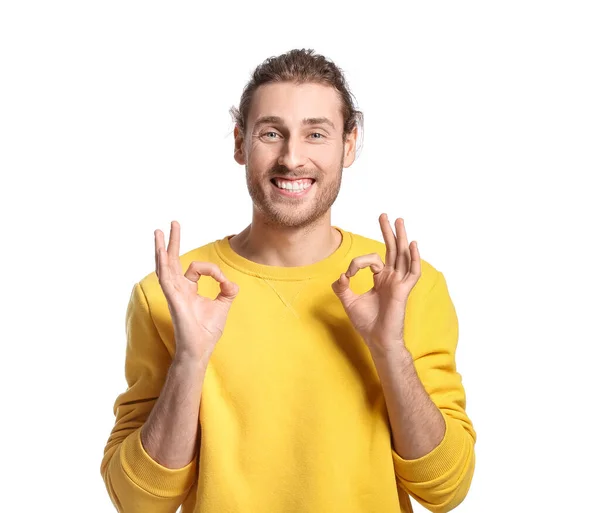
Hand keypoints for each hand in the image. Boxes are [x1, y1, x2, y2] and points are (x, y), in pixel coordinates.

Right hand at [155, 221, 238, 361]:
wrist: (200, 349)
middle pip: (173, 260)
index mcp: (188, 289)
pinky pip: (166, 279)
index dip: (213, 270)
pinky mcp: (173, 299)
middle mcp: (178, 289)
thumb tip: (230, 281)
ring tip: (158, 231)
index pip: (196, 269)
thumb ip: (227, 289)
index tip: (224, 282)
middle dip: (173, 242)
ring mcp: (174, 293)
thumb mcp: (223, 304)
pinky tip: (161, 253)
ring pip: (165, 266)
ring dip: (162, 248)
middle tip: (172, 224)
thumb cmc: (207, 331)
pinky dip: (163, 265)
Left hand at [331, 213, 420, 353]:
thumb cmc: (367, 323)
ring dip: (401, 237)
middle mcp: (391, 278)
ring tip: (399, 221)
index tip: (347, 275)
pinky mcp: (403, 290)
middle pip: (392, 250)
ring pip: (402, 255)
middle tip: (385, 215)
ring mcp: (399, 283)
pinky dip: (414, 258)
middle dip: (388, 232)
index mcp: (381, 279)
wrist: (377, 340)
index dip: (357, 263)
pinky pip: (412, 272)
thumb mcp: (349, 301)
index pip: (371, 260)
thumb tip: (340, 274)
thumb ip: (343, 286)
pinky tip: (412, 244)